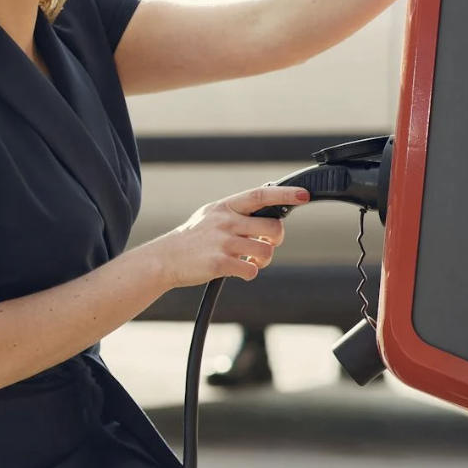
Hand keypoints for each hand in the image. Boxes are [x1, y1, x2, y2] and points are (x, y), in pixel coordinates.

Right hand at [148, 185, 306, 286]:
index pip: (260, 195)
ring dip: (263, 260)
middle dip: (276, 239)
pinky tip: (238, 271)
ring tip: (249, 260)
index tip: (304, 195)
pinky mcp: (218, 263)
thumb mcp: (211, 216)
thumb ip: (237, 212)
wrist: (163, 259)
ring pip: (266, 251)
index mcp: (225, 207)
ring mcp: (221, 242)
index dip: (285, 194)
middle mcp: (224, 221)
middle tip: (266, 244)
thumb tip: (269, 209)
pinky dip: (250, 273)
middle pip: (272, 228)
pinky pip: (251, 270)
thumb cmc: (192, 238)